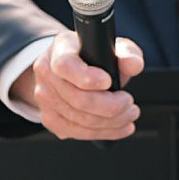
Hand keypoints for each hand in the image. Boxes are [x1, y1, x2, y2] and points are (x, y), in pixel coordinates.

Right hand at [21, 31, 144, 141]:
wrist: (70, 69)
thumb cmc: (92, 56)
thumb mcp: (111, 47)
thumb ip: (126, 52)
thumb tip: (133, 64)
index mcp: (60, 49)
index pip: (65, 65)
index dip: (87, 77)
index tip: (108, 81)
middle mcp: (46, 73)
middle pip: (78, 99)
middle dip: (111, 106)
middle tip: (129, 103)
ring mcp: (45, 98)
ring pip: (80, 120)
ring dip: (112, 122)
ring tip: (129, 114)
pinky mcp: (50, 118)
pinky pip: (78, 132)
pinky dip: (104, 133)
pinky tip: (118, 126)